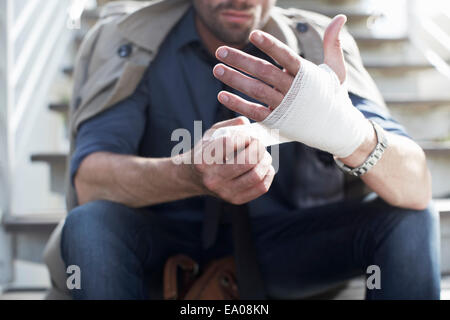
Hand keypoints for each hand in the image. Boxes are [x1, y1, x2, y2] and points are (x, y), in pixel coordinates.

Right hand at [186, 117, 275, 204]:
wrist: (194, 178)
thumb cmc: (206, 152)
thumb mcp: (211, 134)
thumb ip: (231, 126)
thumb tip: (250, 126)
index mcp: (203, 160)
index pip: (229, 143)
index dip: (243, 136)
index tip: (246, 136)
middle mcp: (212, 178)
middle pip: (247, 161)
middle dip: (258, 147)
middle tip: (258, 143)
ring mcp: (224, 192)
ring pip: (256, 175)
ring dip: (265, 160)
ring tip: (263, 154)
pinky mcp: (236, 200)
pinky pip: (261, 187)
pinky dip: (268, 173)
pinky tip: (264, 166)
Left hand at [212, 15, 347, 121]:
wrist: (337, 129)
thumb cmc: (334, 96)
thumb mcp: (336, 69)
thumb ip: (332, 43)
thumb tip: (339, 18)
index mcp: (307, 75)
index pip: (286, 56)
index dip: (270, 45)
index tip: (252, 35)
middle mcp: (294, 90)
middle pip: (264, 72)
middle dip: (240, 60)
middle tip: (220, 50)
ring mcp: (284, 106)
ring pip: (256, 90)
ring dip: (234, 79)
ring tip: (216, 68)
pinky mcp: (277, 121)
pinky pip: (254, 112)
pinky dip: (238, 104)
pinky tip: (222, 95)